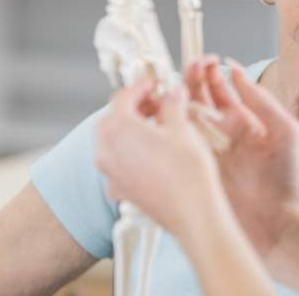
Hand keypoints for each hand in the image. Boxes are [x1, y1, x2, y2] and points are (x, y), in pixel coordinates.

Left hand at [95, 79, 224, 238]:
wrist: (193, 213)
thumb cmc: (188, 170)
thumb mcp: (182, 127)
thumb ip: (172, 104)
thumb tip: (173, 91)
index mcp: (118, 129)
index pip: (122, 97)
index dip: (141, 86)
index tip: (157, 84)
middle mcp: (105, 150)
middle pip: (112, 118)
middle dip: (133, 107)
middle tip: (158, 104)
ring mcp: (109, 173)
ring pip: (112, 141)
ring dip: (130, 129)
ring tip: (158, 127)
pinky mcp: (118, 189)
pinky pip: (117, 163)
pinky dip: (130, 152)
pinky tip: (152, 154)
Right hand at [183, 56, 298, 258]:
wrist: (282, 226)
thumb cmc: (290, 180)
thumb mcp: (285, 131)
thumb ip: (261, 100)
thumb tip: (237, 70)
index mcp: (243, 123)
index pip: (220, 91)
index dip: (211, 73)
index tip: (206, 59)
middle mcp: (221, 136)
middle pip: (199, 100)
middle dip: (192, 80)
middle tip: (189, 65)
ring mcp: (206, 153)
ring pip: (184, 121)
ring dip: (177, 101)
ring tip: (174, 86)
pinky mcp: (195, 172)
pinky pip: (177, 148)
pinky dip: (167, 130)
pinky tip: (163, 115)